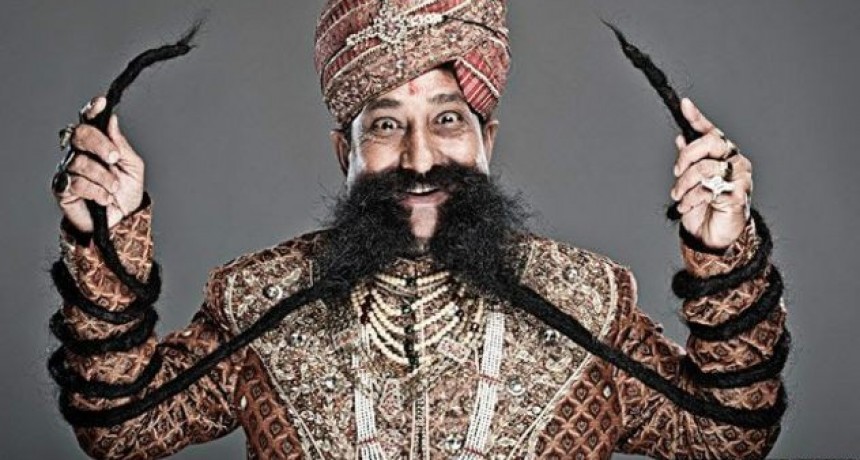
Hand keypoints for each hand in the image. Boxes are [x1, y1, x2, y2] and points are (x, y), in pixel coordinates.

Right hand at [53, 97, 144, 232]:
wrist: (122, 221)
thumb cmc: (127, 193)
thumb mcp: (133, 167)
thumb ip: (121, 145)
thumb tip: (112, 120)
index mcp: (97, 144)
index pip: (89, 122)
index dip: (92, 111)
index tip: (101, 103)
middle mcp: (79, 153)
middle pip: (79, 134)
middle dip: (100, 144)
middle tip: (114, 159)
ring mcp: (68, 169)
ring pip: (80, 162)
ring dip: (104, 177)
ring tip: (113, 188)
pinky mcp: (62, 187)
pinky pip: (76, 182)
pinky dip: (95, 191)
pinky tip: (103, 198)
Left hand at [669, 98, 752, 250]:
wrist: (714, 235)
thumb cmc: (705, 206)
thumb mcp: (691, 180)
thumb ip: (689, 159)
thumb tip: (680, 136)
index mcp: (723, 154)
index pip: (711, 131)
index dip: (698, 117)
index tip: (685, 104)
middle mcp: (734, 162)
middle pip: (711, 143)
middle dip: (687, 156)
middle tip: (676, 171)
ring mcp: (739, 178)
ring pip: (705, 168)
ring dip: (684, 185)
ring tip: (678, 196)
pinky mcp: (738, 195)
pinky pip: (708, 190)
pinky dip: (691, 199)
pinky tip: (686, 206)